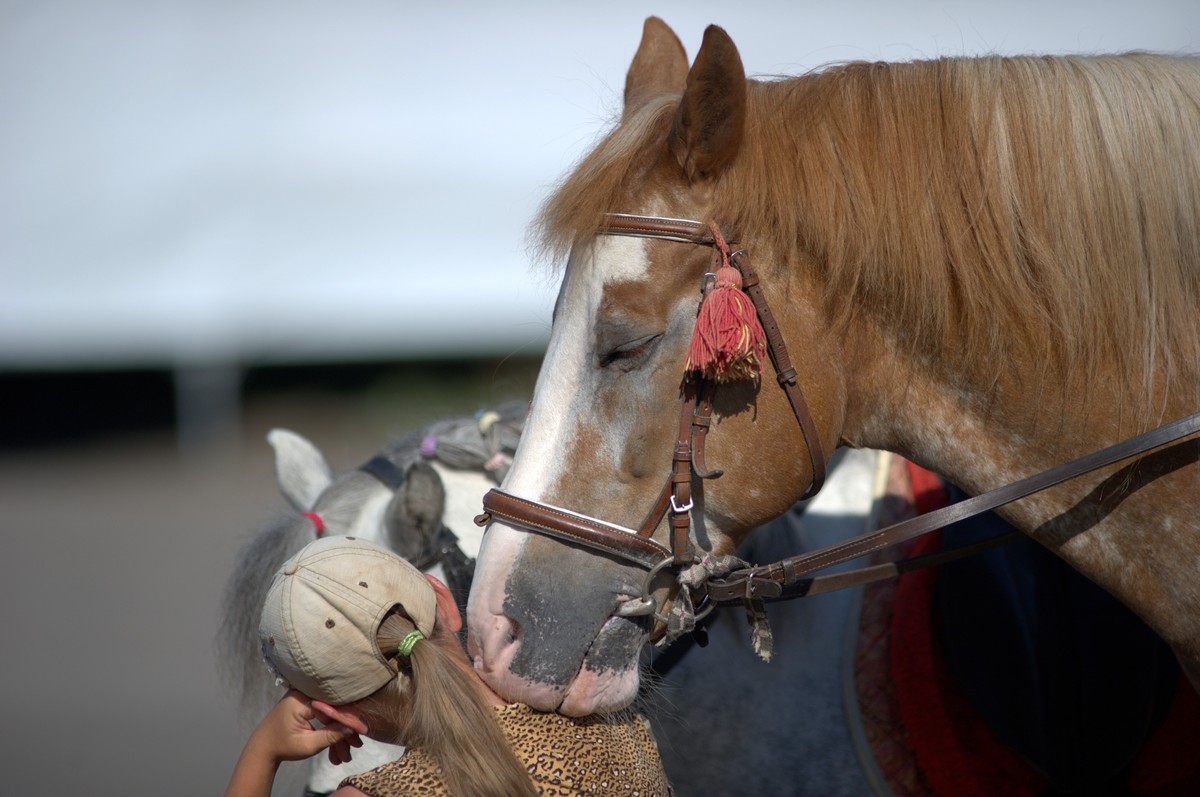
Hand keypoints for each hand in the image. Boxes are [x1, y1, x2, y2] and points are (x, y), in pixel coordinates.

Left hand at [225, 691, 363, 796]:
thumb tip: (352, 728)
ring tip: (345, 754)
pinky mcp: (306, 702)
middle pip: (333, 709)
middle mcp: (303, 692)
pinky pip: (325, 713)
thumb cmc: (282, 746)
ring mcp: (305, 695)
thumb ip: (330, 735)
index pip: (332, 707)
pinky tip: (338, 746)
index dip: (348, 720)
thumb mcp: (308, 745)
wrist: (263, 748)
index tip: (362, 732)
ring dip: (339, 732)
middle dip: (345, 730)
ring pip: (330, 712)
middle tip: (357, 746)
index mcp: (301, 699)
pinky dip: (331, 728)